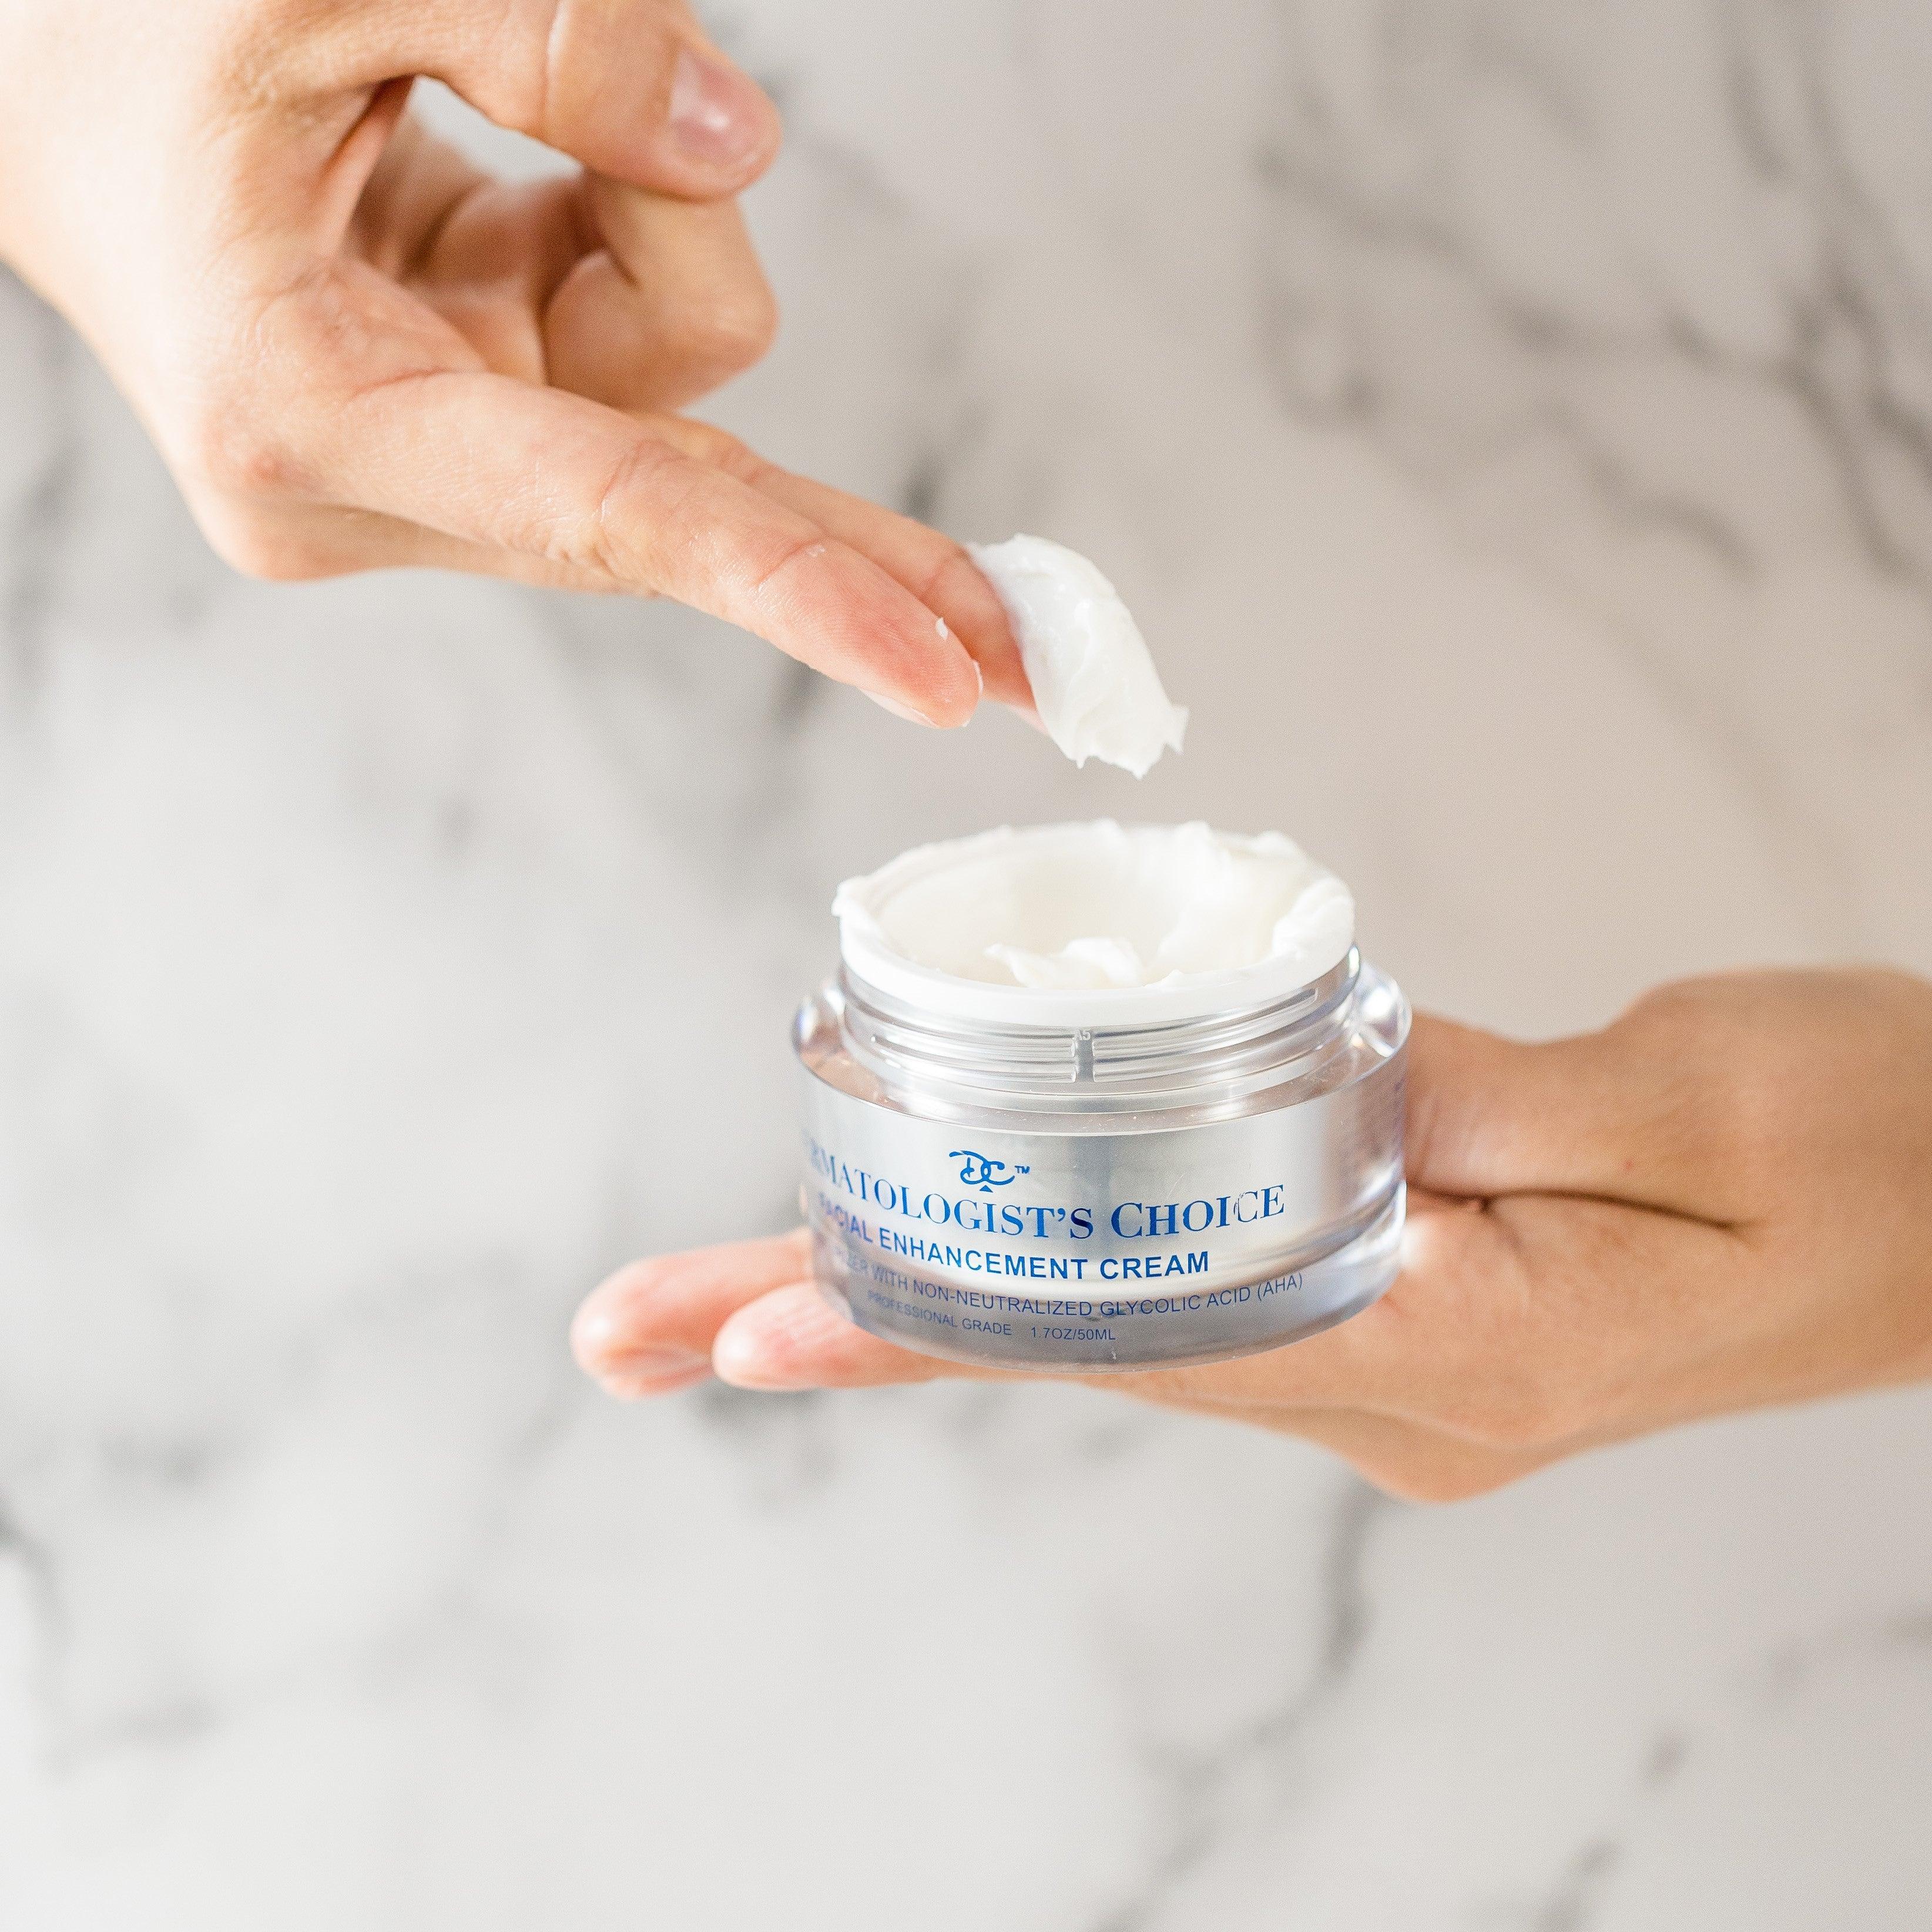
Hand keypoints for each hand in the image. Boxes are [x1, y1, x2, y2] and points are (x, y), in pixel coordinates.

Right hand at [0, 0, 1024, 723]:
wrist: (39, 98)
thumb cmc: (128, 37)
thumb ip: (539, 32)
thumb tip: (734, 139)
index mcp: (308, 413)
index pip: (610, 519)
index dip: (799, 589)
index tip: (953, 678)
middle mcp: (379, 491)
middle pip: (684, 526)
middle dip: (852, 557)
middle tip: (1038, 663)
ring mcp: (437, 473)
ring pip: (673, 385)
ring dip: (646, 227)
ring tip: (485, 124)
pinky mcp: (482, 428)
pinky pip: (640, 357)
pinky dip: (623, 243)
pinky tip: (512, 193)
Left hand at [572, 969, 1931, 1498]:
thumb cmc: (1882, 1144)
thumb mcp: (1694, 1098)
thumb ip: (1468, 1097)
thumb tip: (1272, 1076)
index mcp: (1468, 1348)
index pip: (1143, 1338)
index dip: (941, 1329)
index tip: (754, 1338)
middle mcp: (1401, 1389)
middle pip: (1085, 1348)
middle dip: (866, 1329)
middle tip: (647, 1332)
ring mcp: (1399, 1366)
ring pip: (1118, 1328)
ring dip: (935, 1303)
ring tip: (744, 1295)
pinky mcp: (1411, 1314)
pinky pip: (1195, 1294)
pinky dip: (1057, 1267)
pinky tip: (958, 1248)